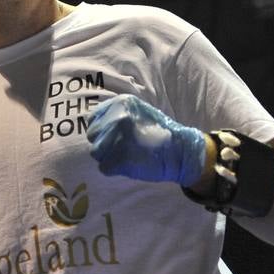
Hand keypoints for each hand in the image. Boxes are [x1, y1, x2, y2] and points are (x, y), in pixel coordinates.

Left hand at [85, 93, 205, 186]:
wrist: (180, 151)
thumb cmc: (158, 132)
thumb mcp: (137, 112)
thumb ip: (116, 115)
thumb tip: (94, 126)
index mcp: (120, 104)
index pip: (92, 119)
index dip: (101, 130)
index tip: (113, 136)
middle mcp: (117, 118)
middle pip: (92, 136)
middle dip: (104, 144)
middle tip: (122, 147)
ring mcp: (118, 138)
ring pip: (96, 152)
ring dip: (108, 157)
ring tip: (126, 155)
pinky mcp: (120, 159)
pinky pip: (104, 168)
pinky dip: (114, 170)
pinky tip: (129, 164)